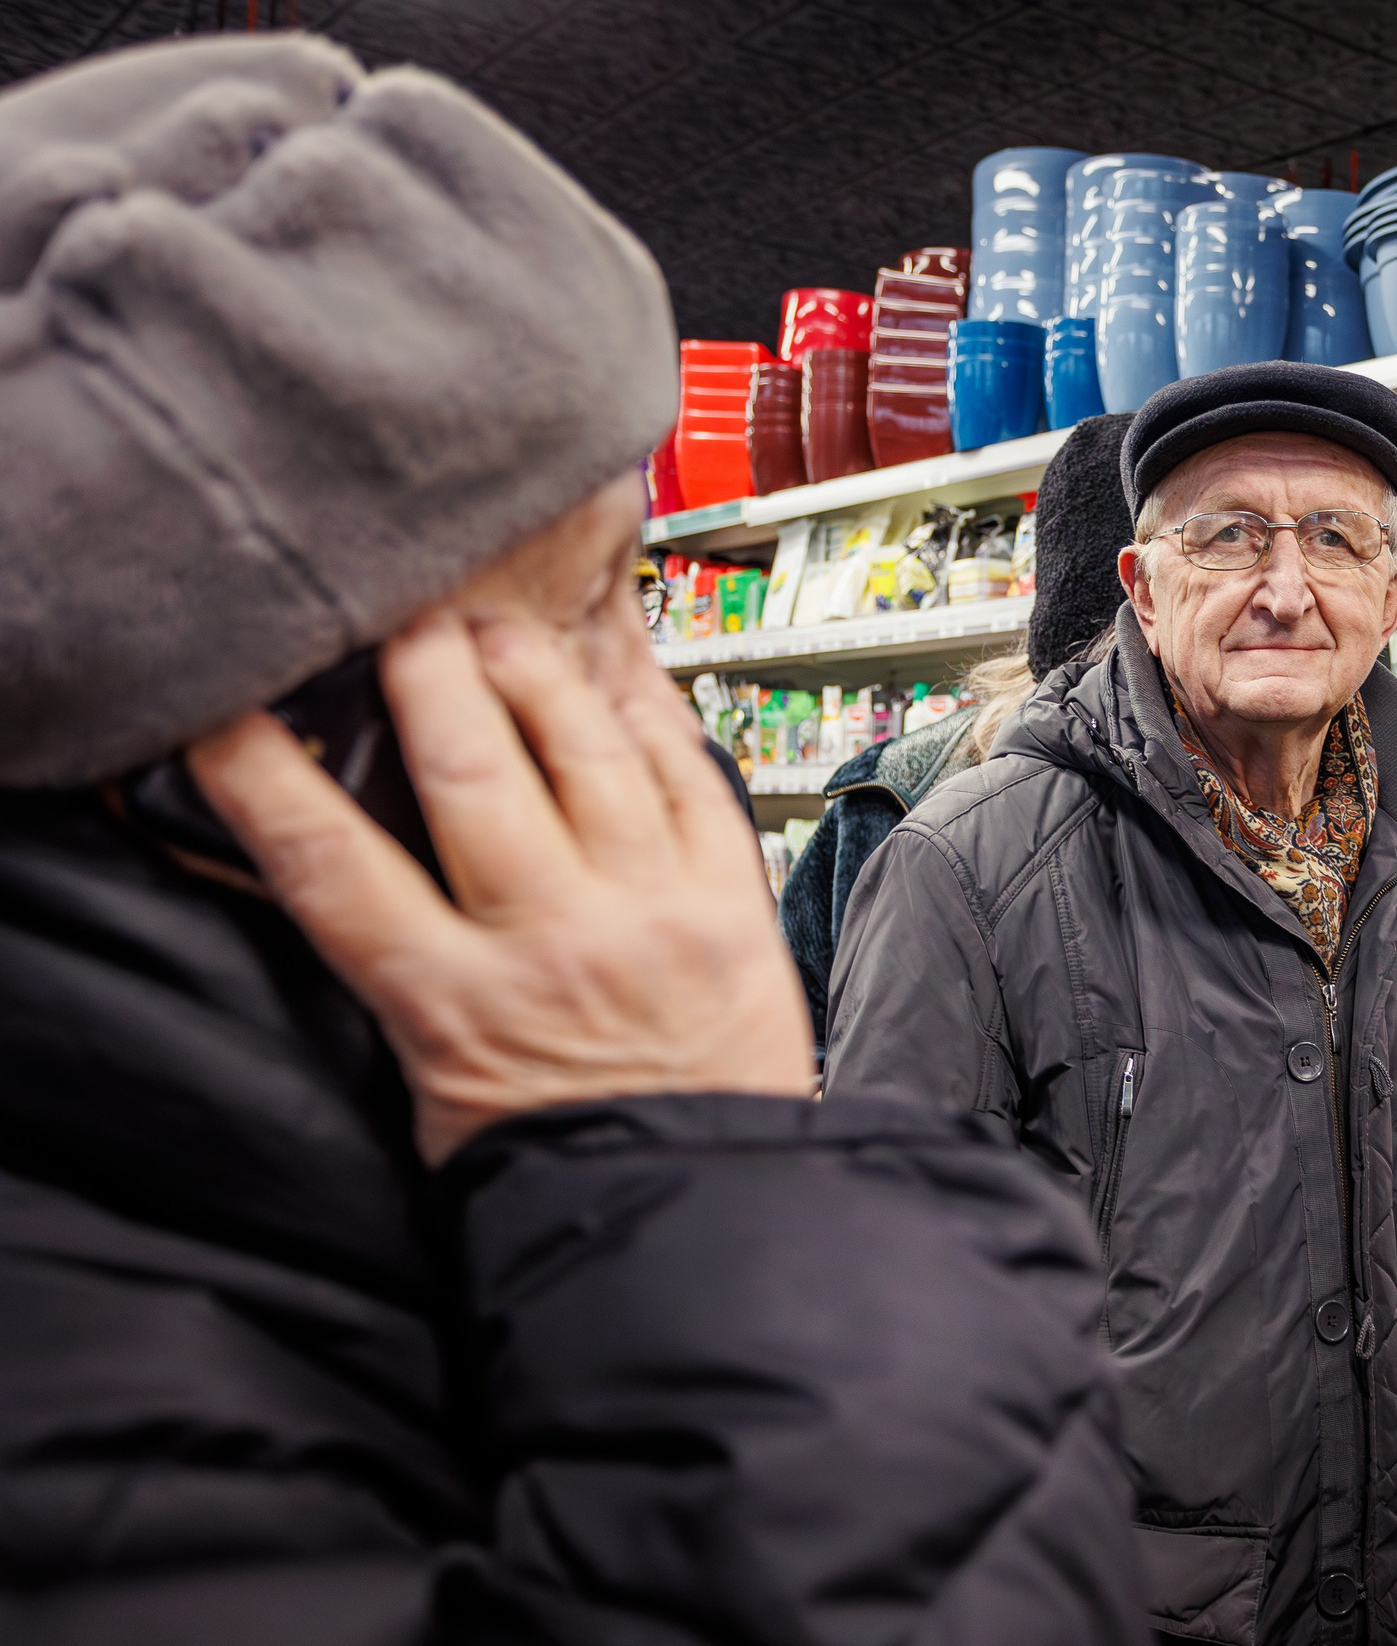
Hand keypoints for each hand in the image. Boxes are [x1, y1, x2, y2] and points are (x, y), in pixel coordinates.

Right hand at [189, 607, 813, 1165]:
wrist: (702, 1219)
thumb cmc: (557, 1156)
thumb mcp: (436, 1089)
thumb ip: (399, 978)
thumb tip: (349, 867)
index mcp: (455, 1009)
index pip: (330, 868)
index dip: (267, 781)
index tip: (227, 716)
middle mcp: (554, 946)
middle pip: (468, 773)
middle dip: (427, 674)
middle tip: (402, 616)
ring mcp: (652, 916)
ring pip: (585, 754)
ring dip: (534, 674)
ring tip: (495, 629)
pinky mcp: (730, 907)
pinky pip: (688, 780)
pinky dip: (648, 719)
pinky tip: (617, 679)